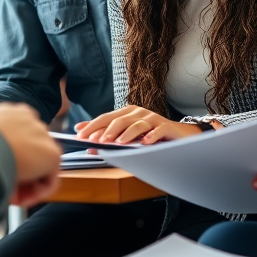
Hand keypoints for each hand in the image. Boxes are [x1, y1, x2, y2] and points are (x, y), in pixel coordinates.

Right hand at [0, 104, 60, 206]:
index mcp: (13, 112)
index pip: (16, 138)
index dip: (3, 157)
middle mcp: (31, 121)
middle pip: (27, 154)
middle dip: (13, 172)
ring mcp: (43, 137)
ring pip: (36, 168)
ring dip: (22, 185)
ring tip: (5, 195)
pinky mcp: (52, 155)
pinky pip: (47, 181)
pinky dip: (33, 194)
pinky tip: (17, 198)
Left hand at [74, 105, 204, 144]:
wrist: (177, 134)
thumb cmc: (148, 136)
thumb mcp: (127, 135)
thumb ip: (109, 137)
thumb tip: (86, 140)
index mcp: (126, 113)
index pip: (106, 118)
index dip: (93, 126)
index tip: (80, 136)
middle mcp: (138, 113)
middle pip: (120, 120)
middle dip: (107, 131)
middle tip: (98, 141)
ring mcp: (152, 118)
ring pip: (137, 124)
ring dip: (127, 134)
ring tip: (118, 143)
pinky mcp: (165, 126)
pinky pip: (157, 130)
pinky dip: (151, 136)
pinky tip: (145, 142)